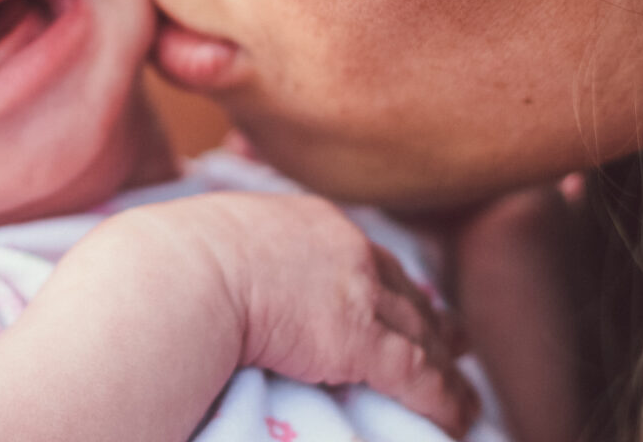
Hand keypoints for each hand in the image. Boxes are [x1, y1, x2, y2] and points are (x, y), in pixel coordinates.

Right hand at [114, 192, 477, 436]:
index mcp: (314, 222)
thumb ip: (244, 249)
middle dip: (436, 326)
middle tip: (459, 347)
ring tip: (465, 401)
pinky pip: (417, 375)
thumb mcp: (218, 237)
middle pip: (407, 295)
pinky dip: (442, 401)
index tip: (416, 305)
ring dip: (449, 373)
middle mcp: (348, 251)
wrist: (178, 273)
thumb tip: (225, 268)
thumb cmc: (176, 260)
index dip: (397, 286)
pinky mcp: (359, 339)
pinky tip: (456, 420)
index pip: (370, 259)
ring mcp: (357, 293)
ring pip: (422, 338)